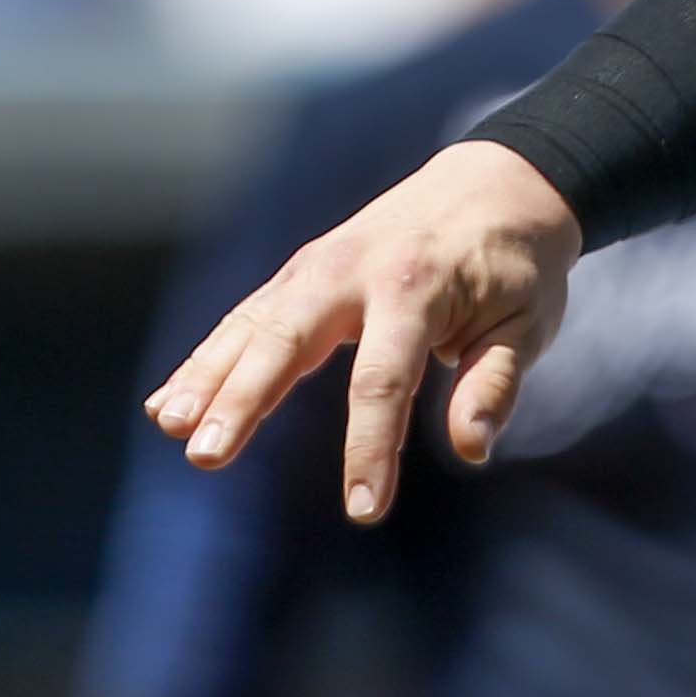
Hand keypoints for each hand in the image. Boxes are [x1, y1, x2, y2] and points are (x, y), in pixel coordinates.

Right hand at [144, 140, 580, 522]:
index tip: (363, 511)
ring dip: (205, 379)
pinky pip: (247, 320)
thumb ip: (495, 385)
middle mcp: (350, 273)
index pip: (383, 382)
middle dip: (242, 403)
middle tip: (206, 455)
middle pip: (286, 344)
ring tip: (168, 427)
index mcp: (414, 290)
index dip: (370, 450)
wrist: (496, 185)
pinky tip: (171, 402)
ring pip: (250, 328)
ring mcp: (316, 267)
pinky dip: (208, 359)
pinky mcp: (300, 274)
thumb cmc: (518, 266)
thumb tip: (473, 449)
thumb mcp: (527, 325)